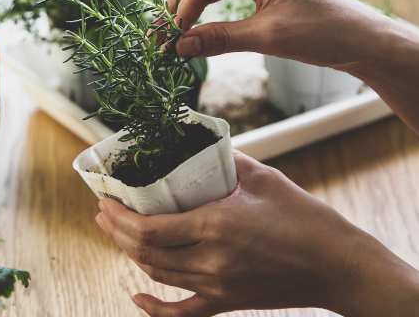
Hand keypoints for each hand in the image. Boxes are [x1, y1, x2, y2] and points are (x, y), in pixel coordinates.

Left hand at [95, 151, 418, 315]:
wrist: (338, 266)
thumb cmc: (305, 218)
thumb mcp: (264, 178)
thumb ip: (225, 159)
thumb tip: (197, 143)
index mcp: (215, 225)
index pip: (147, 227)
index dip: (118, 216)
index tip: (104, 199)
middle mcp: (209, 260)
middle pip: (144, 251)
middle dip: (115, 231)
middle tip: (104, 212)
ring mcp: (217, 286)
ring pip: (157, 274)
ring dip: (130, 254)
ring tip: (116, 234)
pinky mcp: (227, 301)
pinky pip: (183, 313)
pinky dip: (155, 309)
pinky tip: (137, 299)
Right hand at [168, 0, 418, 132]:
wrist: (360, 38)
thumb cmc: (321, 33)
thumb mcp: (266, 37)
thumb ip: (219, 39)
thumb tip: (179, 47)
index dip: (180, 15)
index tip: (165, 41)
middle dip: (177, 8)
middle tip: (157, 37)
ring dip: (188, 9)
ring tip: (170, 34)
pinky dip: (206, 11)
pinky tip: (194, 28)